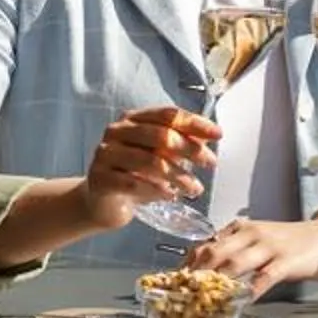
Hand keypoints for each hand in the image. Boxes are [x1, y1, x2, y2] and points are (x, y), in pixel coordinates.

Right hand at [81, 106, 218, 230]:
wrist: (103, 202)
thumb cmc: (134, 175)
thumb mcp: (159, 156)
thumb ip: (181, 143)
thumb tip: (211, 135)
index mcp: (132, 119)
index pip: (167, 115)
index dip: (194, 123)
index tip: (217, 134)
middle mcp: (116, 132)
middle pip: (160, 134)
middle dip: (190, 149)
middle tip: (210, 163)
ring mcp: (106, 154)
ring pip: (150, 161)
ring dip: (179, 176)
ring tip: (195, 189)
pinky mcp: (100, 179)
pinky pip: (134, 183)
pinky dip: (157, 190)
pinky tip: (170, 195)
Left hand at [183, 216, 317, 294]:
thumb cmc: (286, 240)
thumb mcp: (255, 237)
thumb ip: (233, 247)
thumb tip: (205, 263)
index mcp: (240, 228)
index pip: (207, 243)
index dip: (189, 262)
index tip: (176, 278)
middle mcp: (250, 234)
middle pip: (215, 252)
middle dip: (196, 273)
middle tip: (183, 292)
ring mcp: (268, 247)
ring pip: (235, 263)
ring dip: (217, 282)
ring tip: (203, 298)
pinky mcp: (285, 261)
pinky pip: (264, 277)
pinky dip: (250, 290)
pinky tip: (241, 301)